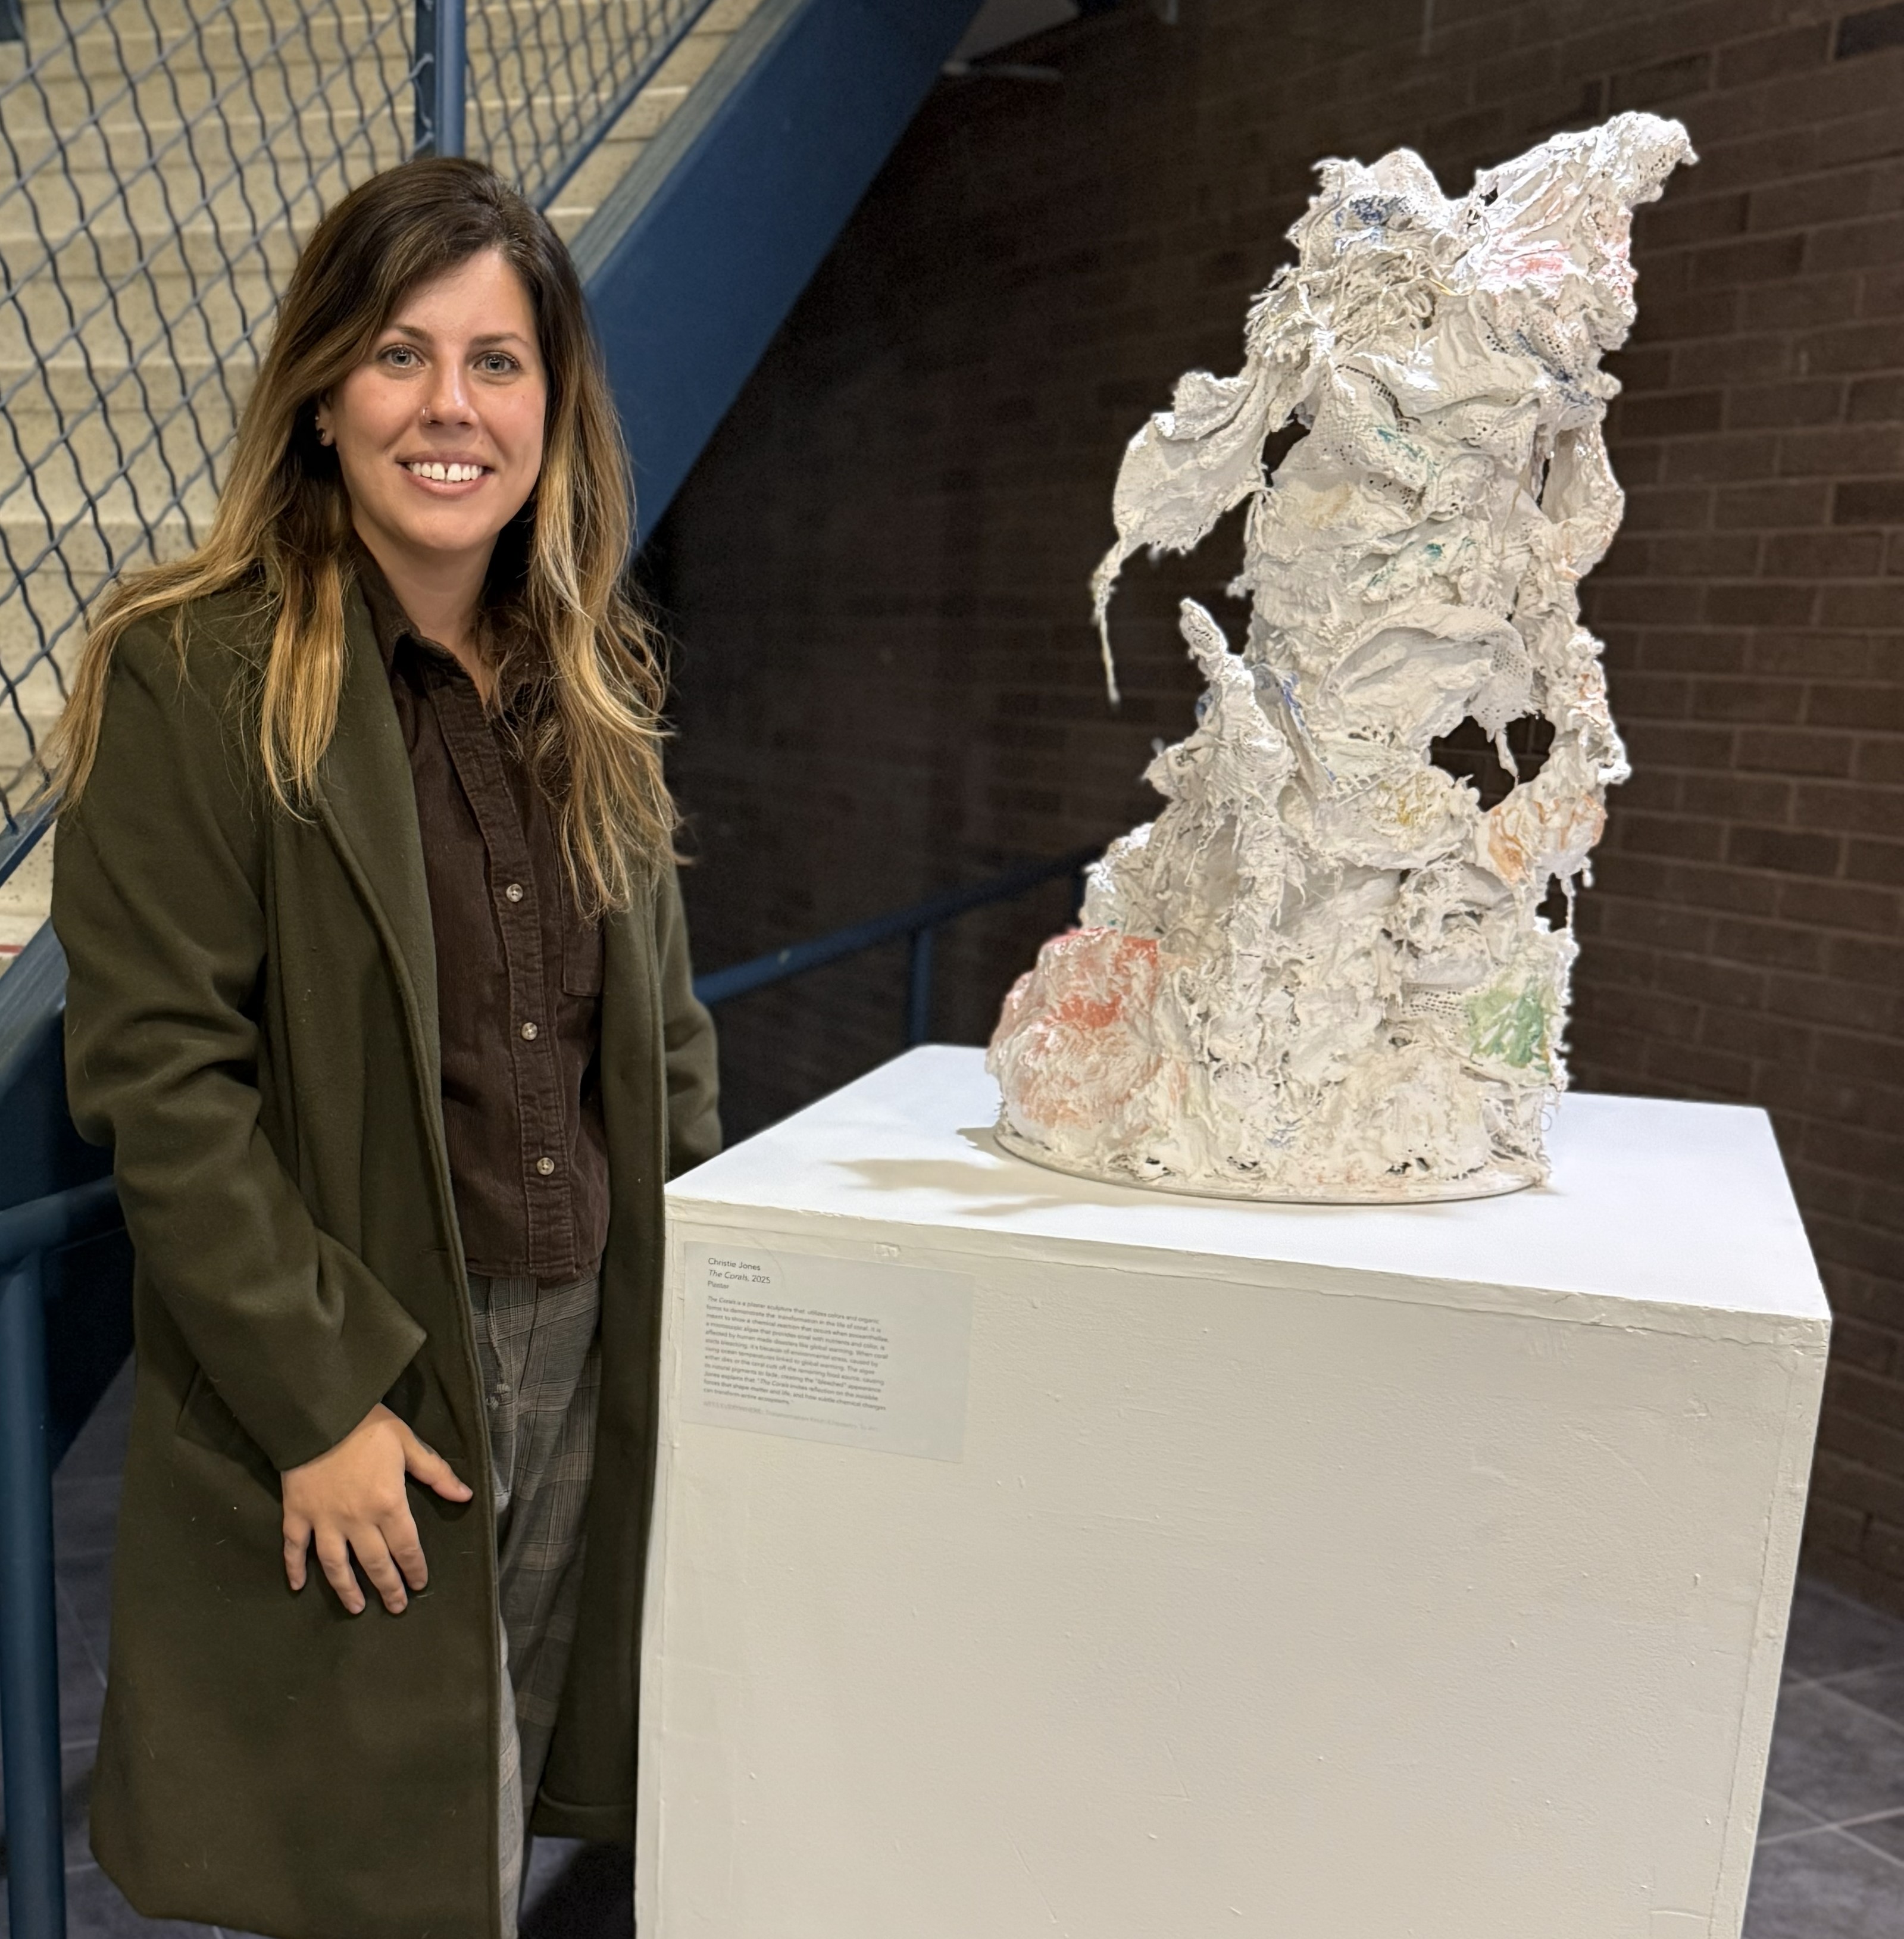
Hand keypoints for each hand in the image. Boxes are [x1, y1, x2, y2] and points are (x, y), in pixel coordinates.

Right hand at [281, 1403, 472, 1614]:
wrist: (318, 1413)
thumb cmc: (367, 1425)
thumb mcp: (408, 1443)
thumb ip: (436, 1473)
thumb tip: (465, 1497)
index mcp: (388, 1504)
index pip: (406, 1547)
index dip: (414, 1568)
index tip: (419, 1585)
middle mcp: (357, 1521)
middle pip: (374, 1563)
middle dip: (388, 1588)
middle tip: (396, 1607)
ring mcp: (324, 1521)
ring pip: (335, 1565)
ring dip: (346, 1588)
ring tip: (356, 1607)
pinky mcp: (296, 1514)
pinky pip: (295, 1548)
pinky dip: (294, 1568)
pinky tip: (298, 1586)